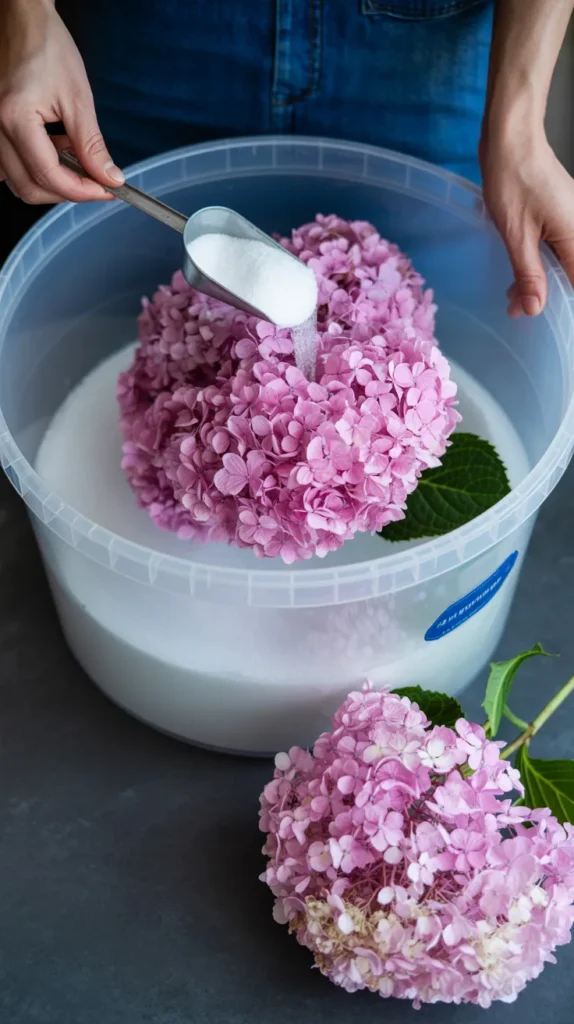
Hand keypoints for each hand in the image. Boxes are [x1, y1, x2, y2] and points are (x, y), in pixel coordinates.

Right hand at [0, 0, 123, 203]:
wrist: (22, 21)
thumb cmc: (47, 47)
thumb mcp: (77, 98)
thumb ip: (92, 145)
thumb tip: (109, 178)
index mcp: (15, 118)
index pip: (49, 176)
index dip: (82, 191)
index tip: (107, 190)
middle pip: (30, 188)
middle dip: (67, 192)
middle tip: (96, 183)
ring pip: (17, 182)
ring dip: (50, 182)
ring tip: (75, 160)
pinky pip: (9, 167)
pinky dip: (34, 169)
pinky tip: (54, 151)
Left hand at [481, 131, 573, 316]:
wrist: (512, 138)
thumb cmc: (514, 179)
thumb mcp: (517, 235)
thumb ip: (529, 274)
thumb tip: (535, 307)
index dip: (559, 304)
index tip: (536, 316)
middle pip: (569, 275)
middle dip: (544, 295)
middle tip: (514, 308)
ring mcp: (571, 221)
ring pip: (561, 262)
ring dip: (538, 280)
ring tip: (510, 295)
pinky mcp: (559, 214)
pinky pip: (555, 247)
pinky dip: (537, 262)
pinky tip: (518, 271)